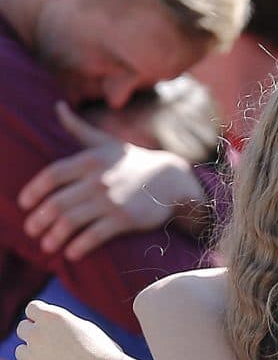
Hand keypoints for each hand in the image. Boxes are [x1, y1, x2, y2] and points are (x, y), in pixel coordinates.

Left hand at [14, 300, 123, 359]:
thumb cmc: (103, 354)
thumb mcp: (87, 330)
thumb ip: (65, 327)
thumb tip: (52, 330)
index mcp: (53, 317)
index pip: (32, 309)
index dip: (40, 316)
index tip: (48, 324)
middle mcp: (37, 334)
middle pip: (23, 328)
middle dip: (33, 334)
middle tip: (51, 344)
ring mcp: (32, 356)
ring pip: (22, 352)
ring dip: (35, 355)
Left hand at [17, 103, 206, 259]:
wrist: (172, 180)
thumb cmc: (135, 162)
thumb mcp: (107, 143)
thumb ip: (78, 128)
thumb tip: (57, 106)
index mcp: (90, 160)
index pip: (51, 175)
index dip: (33, 191)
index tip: (24, 205)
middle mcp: (98, 180)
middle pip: (57, 203)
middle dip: (39, 220)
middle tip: (31, 231)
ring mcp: (112, 200)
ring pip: (71, 221)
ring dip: (54, 237)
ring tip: (48, 246)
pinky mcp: (126, 218)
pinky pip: (94, 235)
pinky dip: (79, 246)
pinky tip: (71, 253)